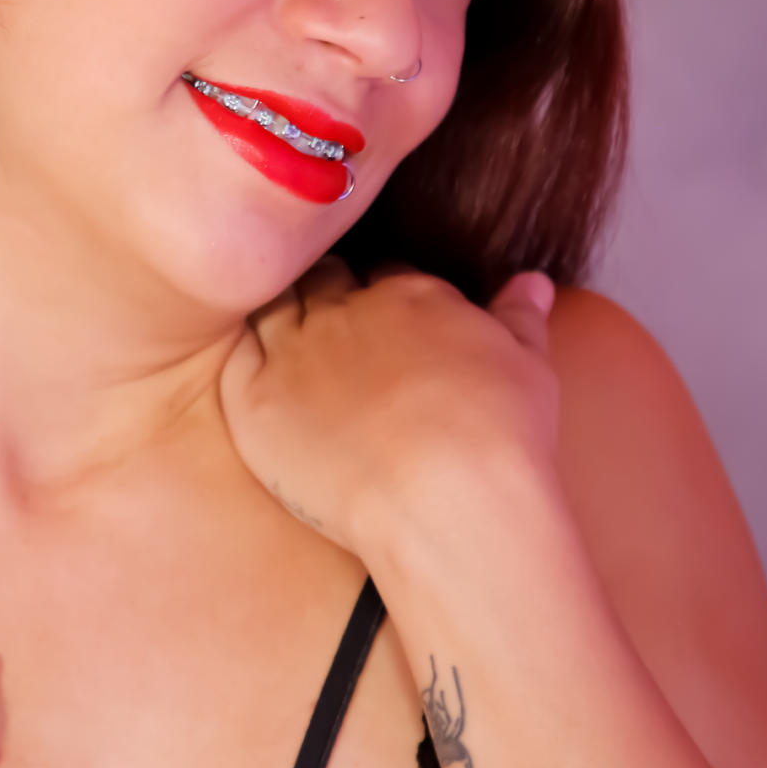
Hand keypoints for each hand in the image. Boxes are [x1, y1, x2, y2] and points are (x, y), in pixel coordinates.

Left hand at [217, 257, 558, 558]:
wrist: (448, 495)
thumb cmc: (502, 435)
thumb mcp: (529, 364)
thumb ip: (520, 316)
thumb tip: (531, 281)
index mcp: (411, 295)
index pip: (386, 272)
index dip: (384, 291)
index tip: (386, 316)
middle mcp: (346, 311)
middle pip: (323, 281)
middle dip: (327, 292)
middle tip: (332, 327)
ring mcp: (294, 353)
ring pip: (274, 310)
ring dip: (280, 317)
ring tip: (287, 347)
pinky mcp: (254, 402)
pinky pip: (235, 361)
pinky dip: (243, 359)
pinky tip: (253, 375)